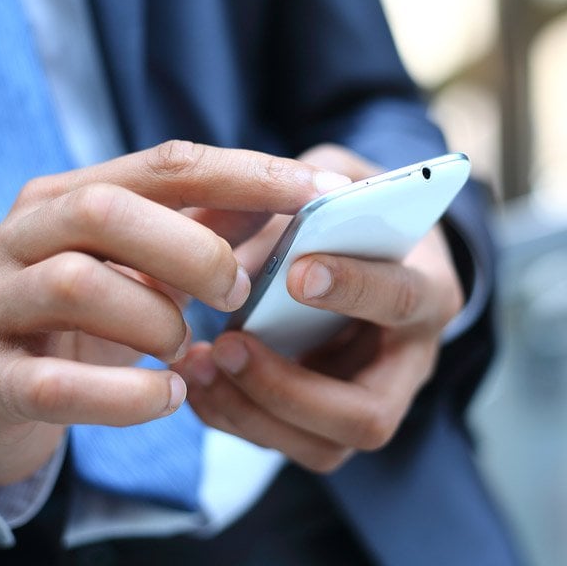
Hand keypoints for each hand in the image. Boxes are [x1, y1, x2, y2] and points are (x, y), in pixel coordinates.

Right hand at [0, 141, 350, 484]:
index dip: (246, 175)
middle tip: (237, 294)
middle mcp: (20, 236)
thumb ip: (201, 228)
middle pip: (108, 212)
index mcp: (66, 196)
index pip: (165, 165)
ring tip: (186, 347)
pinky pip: (56, 385)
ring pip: (77, 286)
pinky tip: (168, 396)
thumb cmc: (86, 316)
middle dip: (193, 252)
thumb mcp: (139, 263)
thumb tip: (285, 198)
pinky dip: (127, 395)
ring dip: (157, 321)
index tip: (319, 193)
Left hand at [176, 144, 463, 471]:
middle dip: (289, 387)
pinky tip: (199, 380)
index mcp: (427, 289)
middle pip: (368, 414)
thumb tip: (263, 223)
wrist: (366, 256)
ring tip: (198, 365)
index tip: (296, 273)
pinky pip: (286, 442)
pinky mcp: (330, 416)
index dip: (354, 289)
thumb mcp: (340, 180)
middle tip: (228, 344)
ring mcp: (370, 397)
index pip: (402, 300)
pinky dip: (234, 416)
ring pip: (323, 445)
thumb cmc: (355, 215)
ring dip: (250, 412)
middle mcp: (407, 361)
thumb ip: (310, 189)